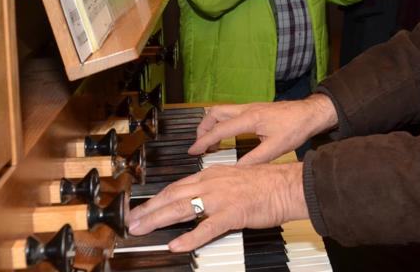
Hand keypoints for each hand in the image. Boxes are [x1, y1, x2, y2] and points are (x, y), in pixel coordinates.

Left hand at [125, 161, 307, 251]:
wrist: (288, 185)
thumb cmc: (267, 183)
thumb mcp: (234, 178)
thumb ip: (214, 187)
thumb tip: (199, 199)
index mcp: (211, 174)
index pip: (176, 186)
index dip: (156, 198)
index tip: (141, 208)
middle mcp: (211, 184)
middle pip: (172, 196)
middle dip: (148, 209)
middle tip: (131, 221)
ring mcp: (220, 199)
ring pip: (182, 208)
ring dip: (158, 219)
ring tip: (141, 229)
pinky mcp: (232, 214)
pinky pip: (206, 228)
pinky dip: (189, 238)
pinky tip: (176, 245)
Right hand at [190, 94, 338, 164]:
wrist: (310, 114)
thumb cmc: (296, 128)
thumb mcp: (275, 148)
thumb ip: (253, 160)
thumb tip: (236, 171)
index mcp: (250, 119)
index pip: (219, 130)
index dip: (203, 142)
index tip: (193, 151)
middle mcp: (247, 110)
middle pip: (214, 113)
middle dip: (202, 128)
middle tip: (199, 145)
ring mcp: (250, 107)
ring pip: (221, 110)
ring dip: (211, 124)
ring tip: (210, 141)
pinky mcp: (255, 108)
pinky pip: (231, 112)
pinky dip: (222, 122)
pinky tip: (227, 135)